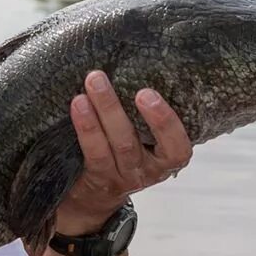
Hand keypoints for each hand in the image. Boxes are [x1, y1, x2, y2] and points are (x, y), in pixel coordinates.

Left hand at [57, 70, 191, 235]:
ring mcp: (122, 177)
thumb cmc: (124, 150)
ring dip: (99, 112)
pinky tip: (77, 105)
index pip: (177, 147)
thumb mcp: (144, 138)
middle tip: (98, 76)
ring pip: (114, 145)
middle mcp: (148, 171)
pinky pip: (93, 153)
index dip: (164, 121)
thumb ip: (144, 113)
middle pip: (132, 140)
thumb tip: (136, 59)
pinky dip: (86, 128)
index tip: (146, 93)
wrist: (95, 196)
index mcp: (167, 158)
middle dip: (114, 107)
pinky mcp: (99, 179)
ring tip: (88, 84)